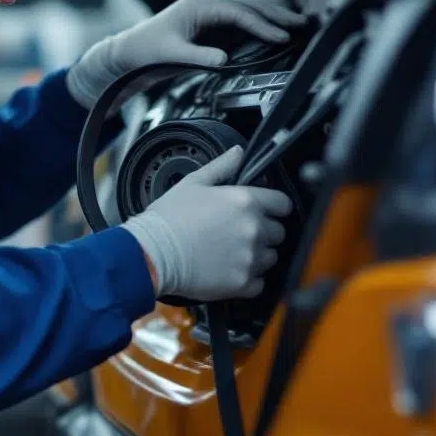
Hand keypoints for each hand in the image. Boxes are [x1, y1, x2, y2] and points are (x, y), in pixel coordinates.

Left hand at [66, 0, 305, 107]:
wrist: (129, 51)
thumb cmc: (145, 50)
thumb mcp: (173, 56)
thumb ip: (200, 58)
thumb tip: (224, 61)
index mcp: (198, 5)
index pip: (238, 12)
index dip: (262, 25)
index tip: (280, 36)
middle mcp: (205, 2)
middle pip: (248, 4)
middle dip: (276, 13)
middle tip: (301, 22)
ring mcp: (207, 9)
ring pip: (246, 7)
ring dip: (270, 14)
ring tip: (295, 21)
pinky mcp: (208, 20)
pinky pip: (239, 16)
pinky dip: (258, 20)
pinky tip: (272, 26)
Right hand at [121, 146, 292, 301]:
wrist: (153, 253)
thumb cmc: (169, 218)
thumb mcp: (193, 182)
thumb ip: (221, 166)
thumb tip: (238, 153)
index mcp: (245, 201)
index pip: (283, 204)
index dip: (275, 207)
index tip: (267, 212)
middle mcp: (254, 229)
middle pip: (278, 233)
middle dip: (264, 232)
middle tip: (240, 233)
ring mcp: (250, 258)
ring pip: (270, 258)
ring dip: (257, 256)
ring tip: (232, 253)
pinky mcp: (242, 283)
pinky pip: (259, 283)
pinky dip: (248, 279)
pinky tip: (229, 270)